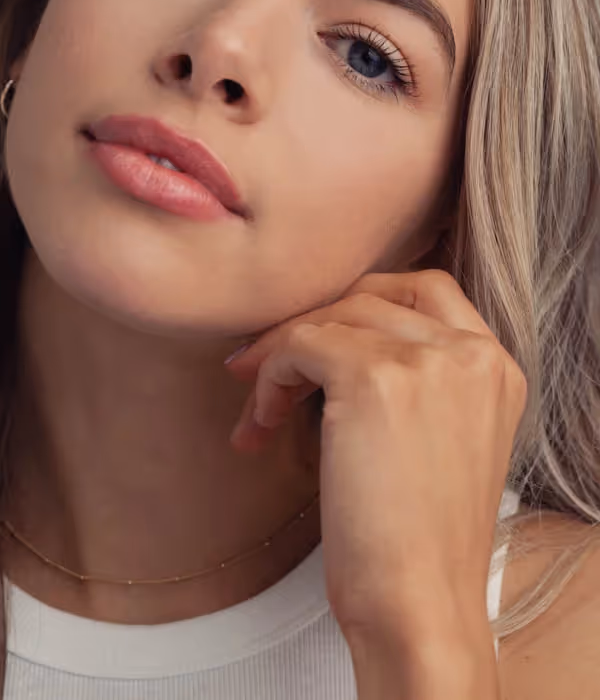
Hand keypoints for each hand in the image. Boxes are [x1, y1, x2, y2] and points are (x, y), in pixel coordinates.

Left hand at [225, 269, 526, 652]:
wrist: (420, 604)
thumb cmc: (419, 539)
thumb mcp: (443, 440)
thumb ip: (418, 381)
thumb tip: (333, 341)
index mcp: (496, 367)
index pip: (428, 289)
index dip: (364, 303)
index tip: (320, 335)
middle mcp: (471, 352)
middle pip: (371, 297)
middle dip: (314, 325)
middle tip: (269, 365)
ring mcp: (427, 360)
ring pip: (332, 316)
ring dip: (283, 355)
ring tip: (260, 410)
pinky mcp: (374, 378)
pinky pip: (301, 344)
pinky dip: (270, 376)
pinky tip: (261, 423)